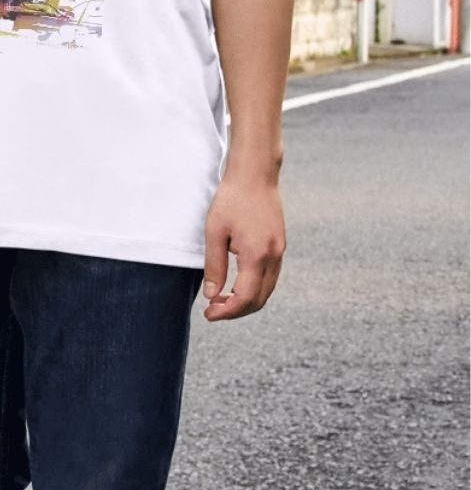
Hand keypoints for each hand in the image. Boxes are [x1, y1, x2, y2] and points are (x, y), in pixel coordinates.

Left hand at [201, 171, 284, 319]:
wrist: (255, 174)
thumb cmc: (231, 199)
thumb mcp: (214, 232)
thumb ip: (214, 266)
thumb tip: (211, 295)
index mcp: (257, 255)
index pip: (245, 298)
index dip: (227, 312)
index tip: (209, 314)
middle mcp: (273, 256)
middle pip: (259, 299)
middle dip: (236, 311)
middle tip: (212, 310)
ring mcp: (280, 251)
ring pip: (267, 290)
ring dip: (246, 301)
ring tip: (221, 299)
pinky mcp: (280, 245)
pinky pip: (270, 277)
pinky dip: (255, 288)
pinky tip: (237, 284)